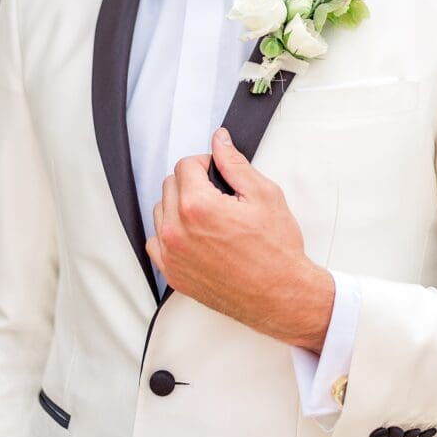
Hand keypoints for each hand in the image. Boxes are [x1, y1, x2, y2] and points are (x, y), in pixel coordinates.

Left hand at [146, 127, 334, 350]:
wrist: (281, 296)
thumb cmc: (276, 251)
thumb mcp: (263, 194)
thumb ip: (234, 163)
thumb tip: (220, 140)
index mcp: (198, 207)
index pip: (185, 165)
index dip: (206, 163)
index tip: (219, 174)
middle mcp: (178, 231)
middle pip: (170, 185)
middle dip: (193, 183)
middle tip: (219, 195)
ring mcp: (172, 255)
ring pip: (161, 211)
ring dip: (179, 206)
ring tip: (209, 216)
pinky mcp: (173, 274)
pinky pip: (156, 241)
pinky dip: (171, 234)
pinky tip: (195, 236)